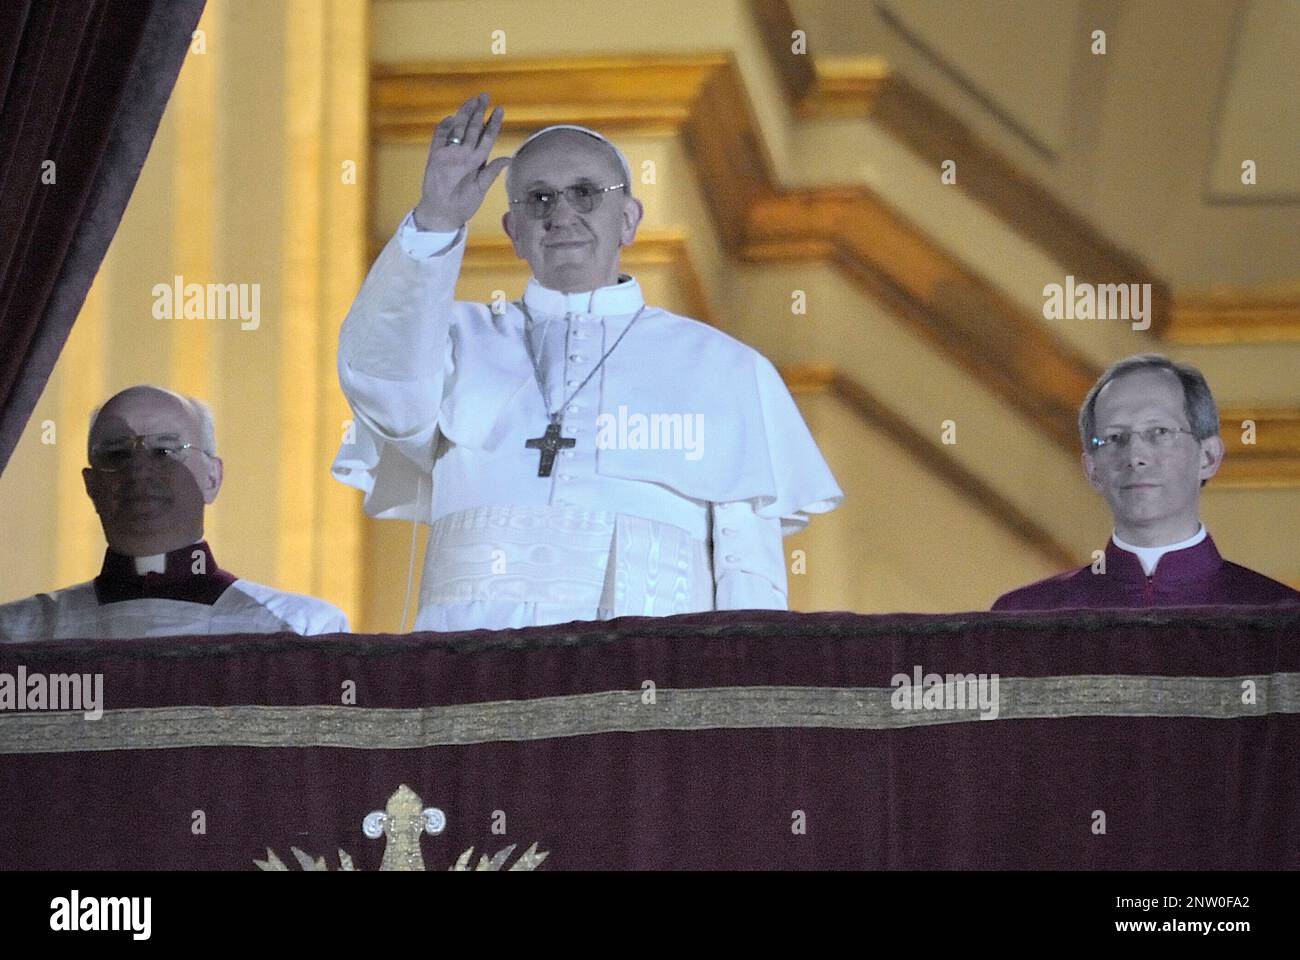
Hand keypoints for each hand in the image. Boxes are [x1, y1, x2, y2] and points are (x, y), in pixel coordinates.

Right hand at [413, 93, 509, 231]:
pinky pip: (439, 139)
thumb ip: (492, 172)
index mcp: (477, 161)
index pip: (487, 138)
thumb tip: (508, 158)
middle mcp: (464, 154)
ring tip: (472, 100)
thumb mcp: (481, 189)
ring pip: (457, 129)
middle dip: (479, 112)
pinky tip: (450, 118)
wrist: (443, 214)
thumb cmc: (463, 204)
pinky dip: (443, 128)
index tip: (500, 109)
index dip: (493, 124)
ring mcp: (450, 154)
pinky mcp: (435, 157)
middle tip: (485, 96)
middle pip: (472, 129)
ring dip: (464, 115)